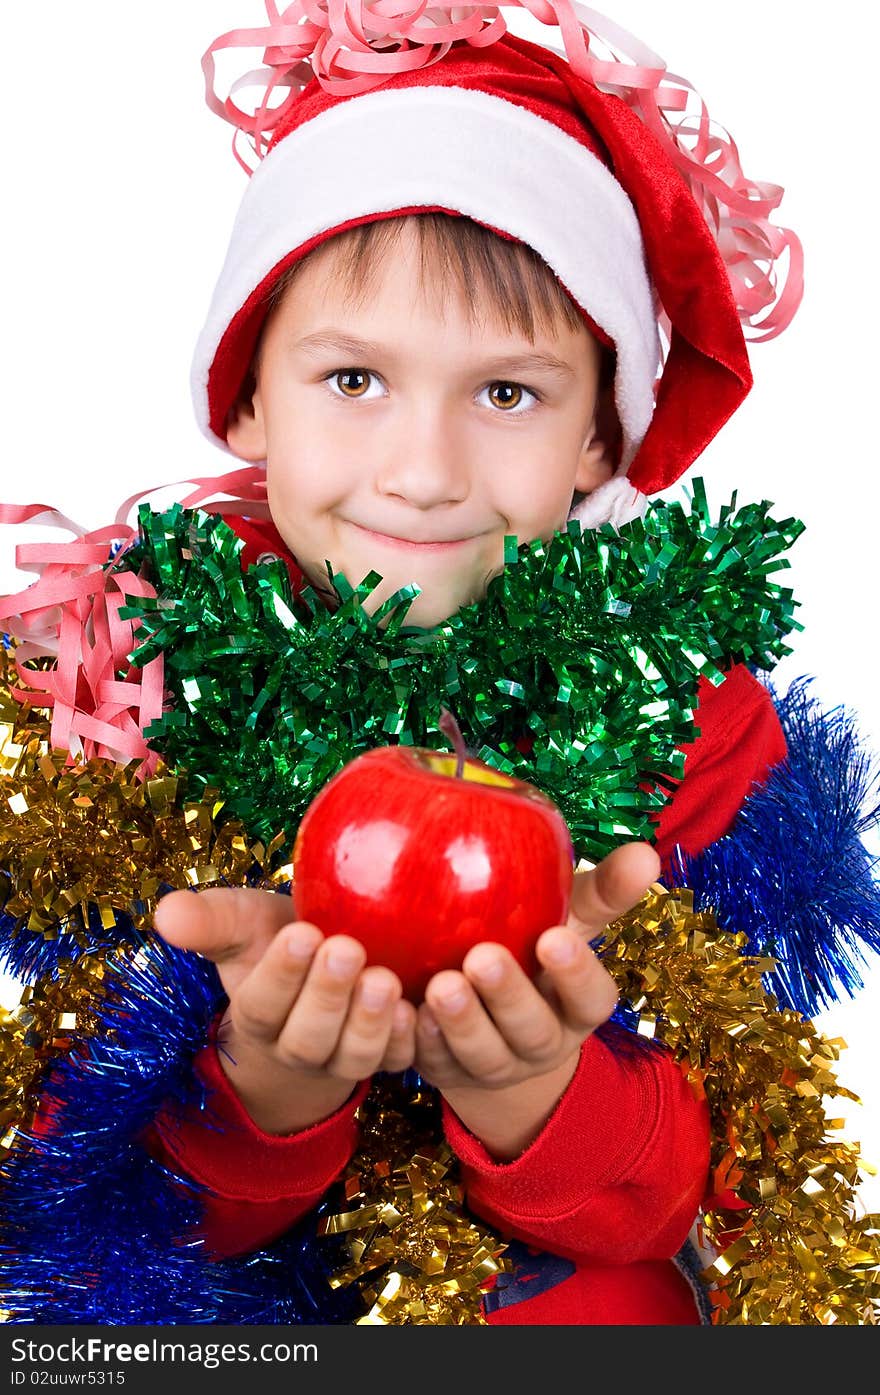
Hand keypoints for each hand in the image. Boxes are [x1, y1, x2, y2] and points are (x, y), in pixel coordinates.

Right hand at [153, 887, 416, 1134]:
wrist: (321, 965)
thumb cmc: (275, 938)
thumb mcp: (241, 923)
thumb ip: (207, 919)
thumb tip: (165, 912)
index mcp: (259, 1013)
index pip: (262, 1006)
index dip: (282, 975)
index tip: (303, 933)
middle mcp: (298, 1046)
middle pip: (307, 1038)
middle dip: (327, 996)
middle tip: (347, 949)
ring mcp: (343, 1057)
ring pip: (351, 1057)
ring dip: (368, 1021)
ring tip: (383, 978)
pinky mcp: (388, 1055)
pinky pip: (398, 1062)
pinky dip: (405, 1039)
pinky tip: (414, 1008)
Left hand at [413, 842, 659, 1157]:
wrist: (490, 1019)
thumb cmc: (534, 947)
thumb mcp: (570, 920)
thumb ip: (604, 890)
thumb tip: (647, 853)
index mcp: (577, 1008)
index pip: (591, 998)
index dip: (575, 975)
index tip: (552, 938)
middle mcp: (541, 1043)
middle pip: (532, 1031)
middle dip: (509, 997)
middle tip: (482, 958)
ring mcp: (492, 1065)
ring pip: (481, 1055)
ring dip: (461, 1022)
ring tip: (440, 985)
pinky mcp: (443, 1072)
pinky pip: (427, 1065)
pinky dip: (414, 1041)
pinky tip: (401, 1010)